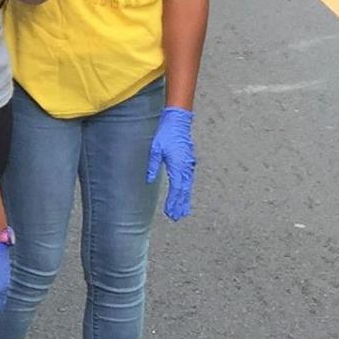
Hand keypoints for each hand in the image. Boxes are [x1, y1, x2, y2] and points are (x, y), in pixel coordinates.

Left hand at [147, 107, 196, 221]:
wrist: (178, 122)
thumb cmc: (166, 134)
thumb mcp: (155, 149)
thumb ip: (152, 165)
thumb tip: (149, 179)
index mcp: (178, 165)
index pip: (176, 188)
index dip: (174, 202)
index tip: (171, 212)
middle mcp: (186, 167)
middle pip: (184, 191)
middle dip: (180, 205)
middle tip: (176, 217)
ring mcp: (189, 165)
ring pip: (187, 187)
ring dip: (184, 200)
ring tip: (181, 212)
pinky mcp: (188, 163)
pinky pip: (188, 181)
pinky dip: (185, 191)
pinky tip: (184, 197)